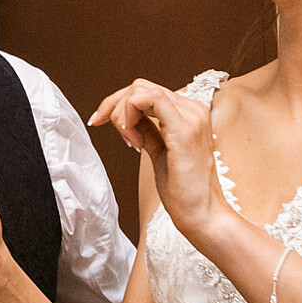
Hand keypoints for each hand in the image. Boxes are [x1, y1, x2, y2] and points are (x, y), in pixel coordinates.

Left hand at [89, 79, 227, 239]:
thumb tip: (129, 118)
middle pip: (141, 86)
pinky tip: (132, 140)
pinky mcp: (184, 129)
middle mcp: (194, 109)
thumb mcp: (159, 152)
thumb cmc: (184, 191)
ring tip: (129, 141)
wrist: (203, 215)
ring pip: (142, 90)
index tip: (99, 120)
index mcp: (190, 113)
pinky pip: (148, 99)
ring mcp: (191, 117)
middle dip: (115, 105)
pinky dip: (129, 115)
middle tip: (108, 129)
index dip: (118, 102)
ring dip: (122, 112)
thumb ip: (148, 131)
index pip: (148, 91)